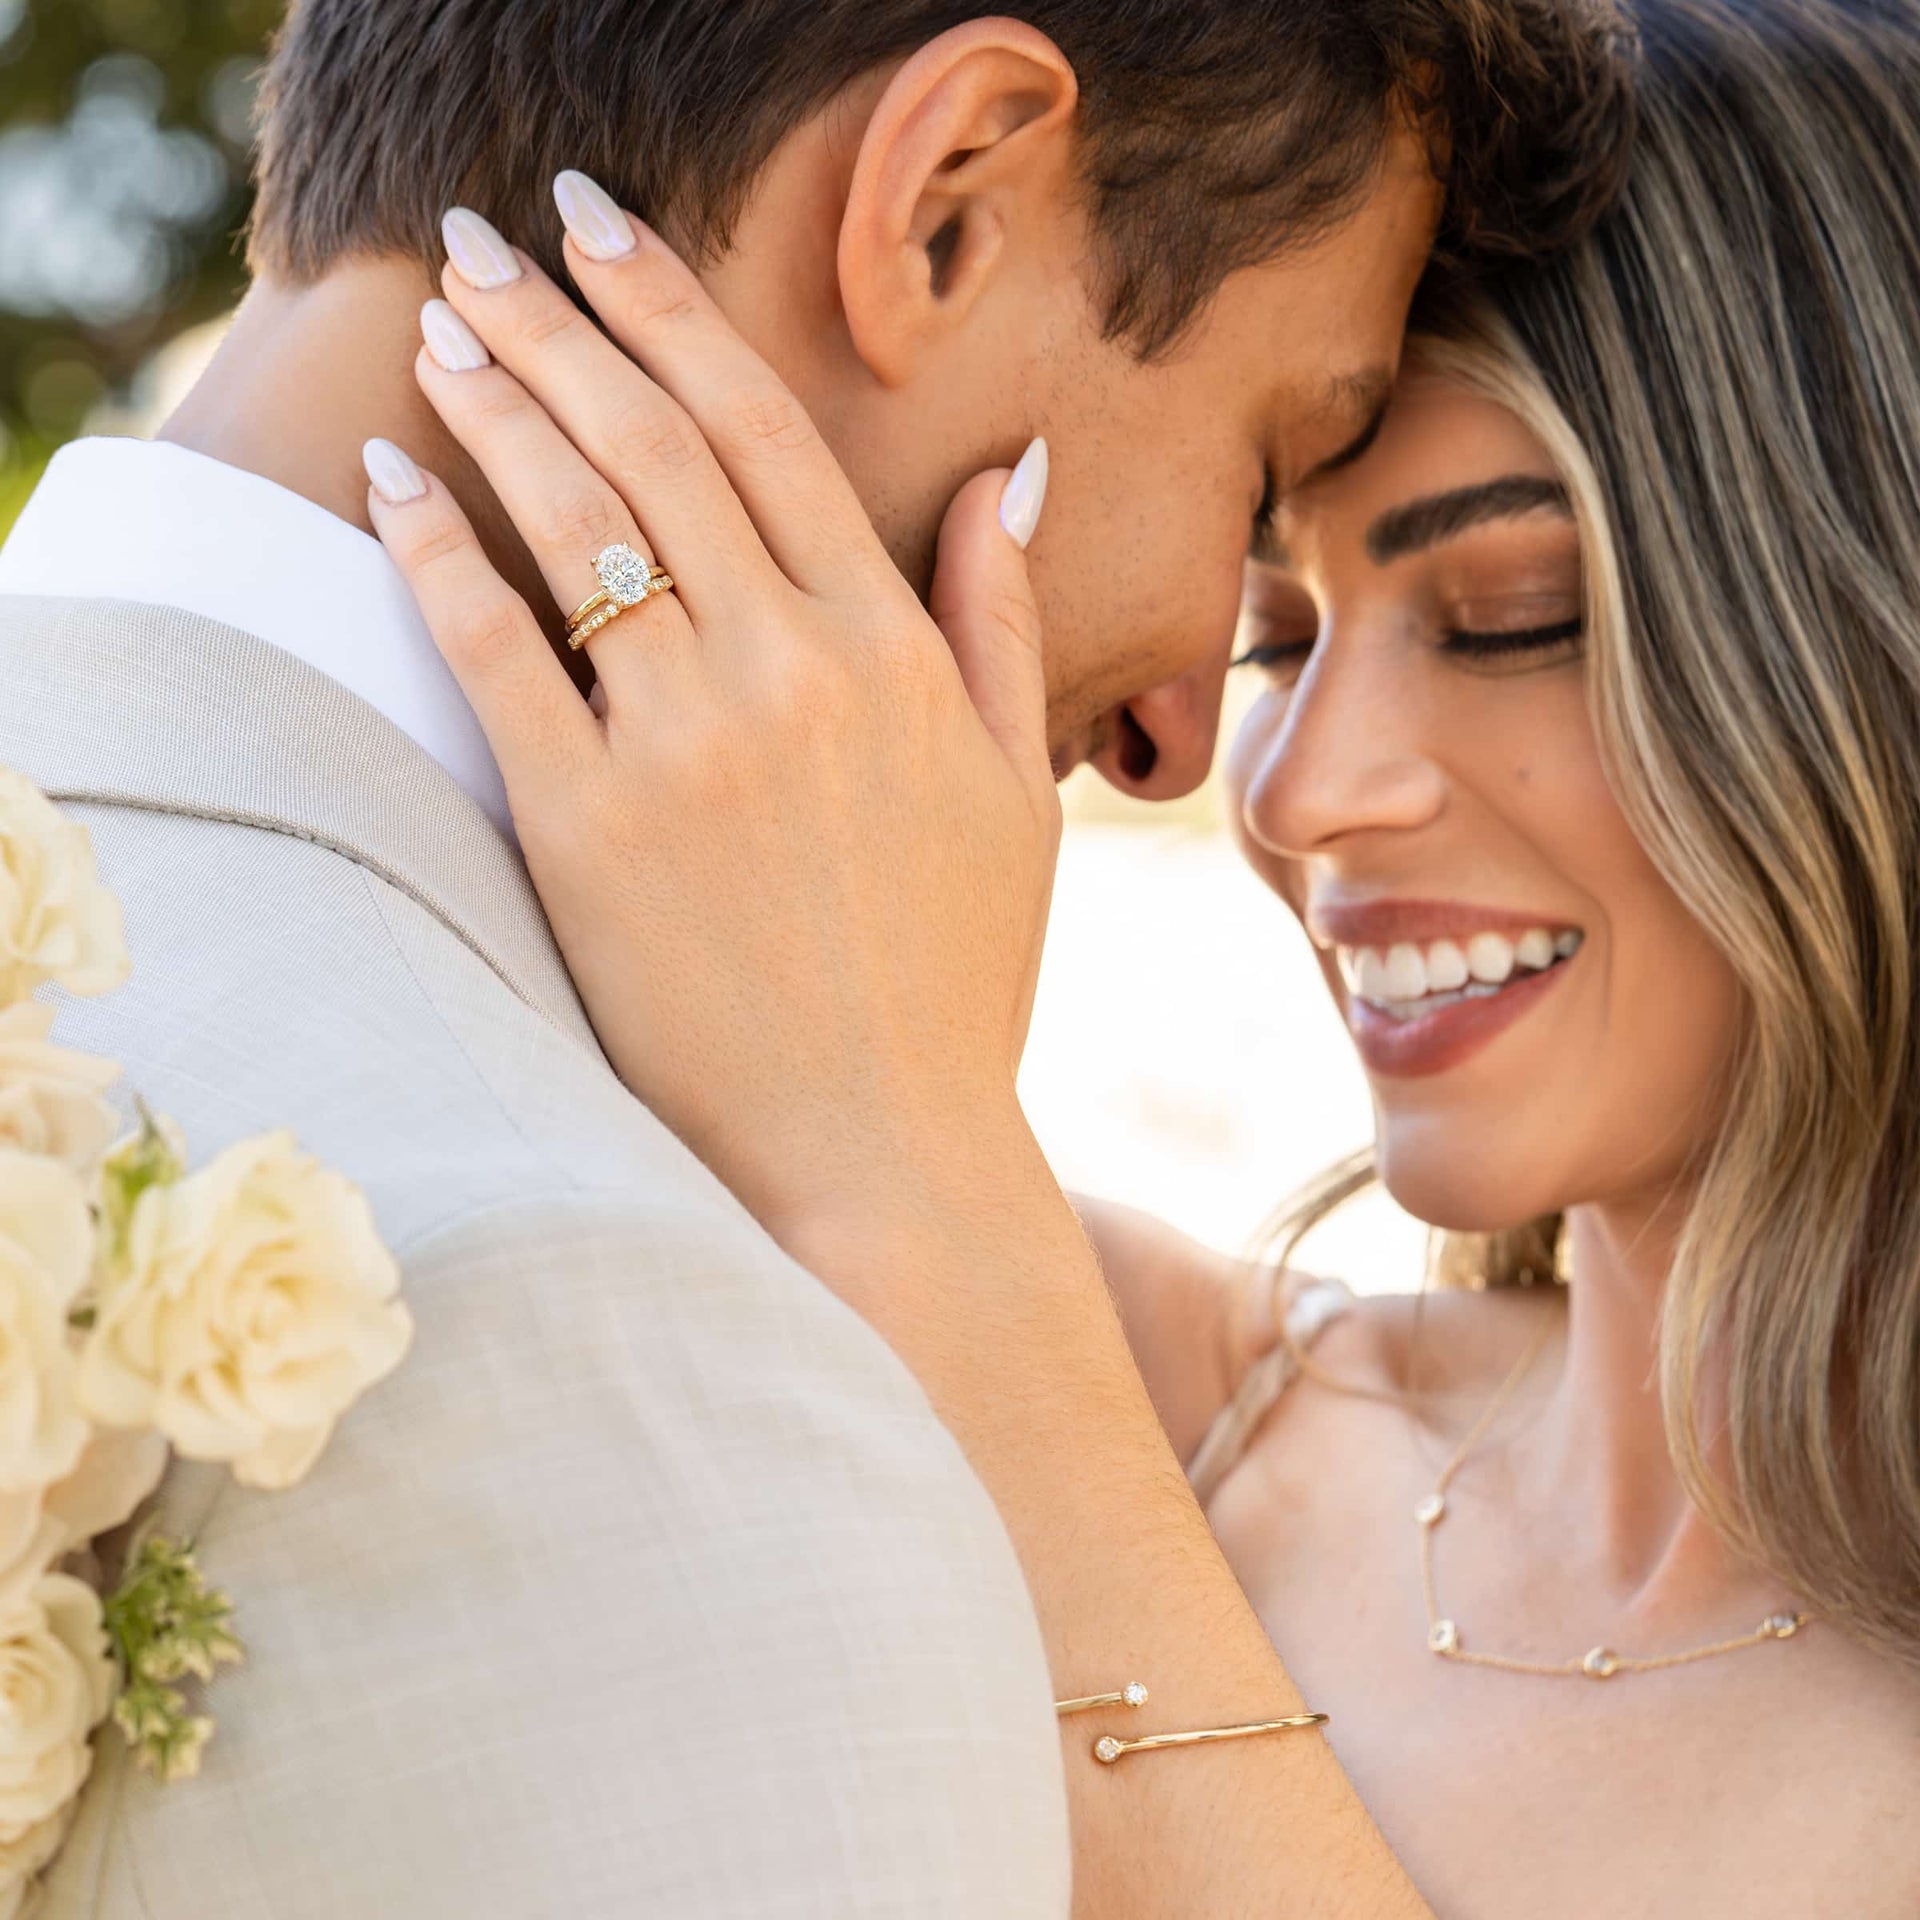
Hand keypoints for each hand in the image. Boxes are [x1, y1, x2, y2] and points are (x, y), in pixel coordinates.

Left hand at [365, 182, 1060, 1240]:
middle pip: (658, 444)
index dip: (678, 311)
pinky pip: (496, 649)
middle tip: (495, 243)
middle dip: (566, 320)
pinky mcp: (588, 829)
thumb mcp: (1018, 793)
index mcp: (895, 653)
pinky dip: (439, 547)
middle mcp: (793, 672)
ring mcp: (687, 746)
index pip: (769, 431)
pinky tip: (397, 473)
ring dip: (501, 400)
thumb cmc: (953, 981)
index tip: (612, 234)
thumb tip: (1013, 472)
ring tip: (446, 323)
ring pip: (578, 520)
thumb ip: (1002, 623)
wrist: (879, 1151)